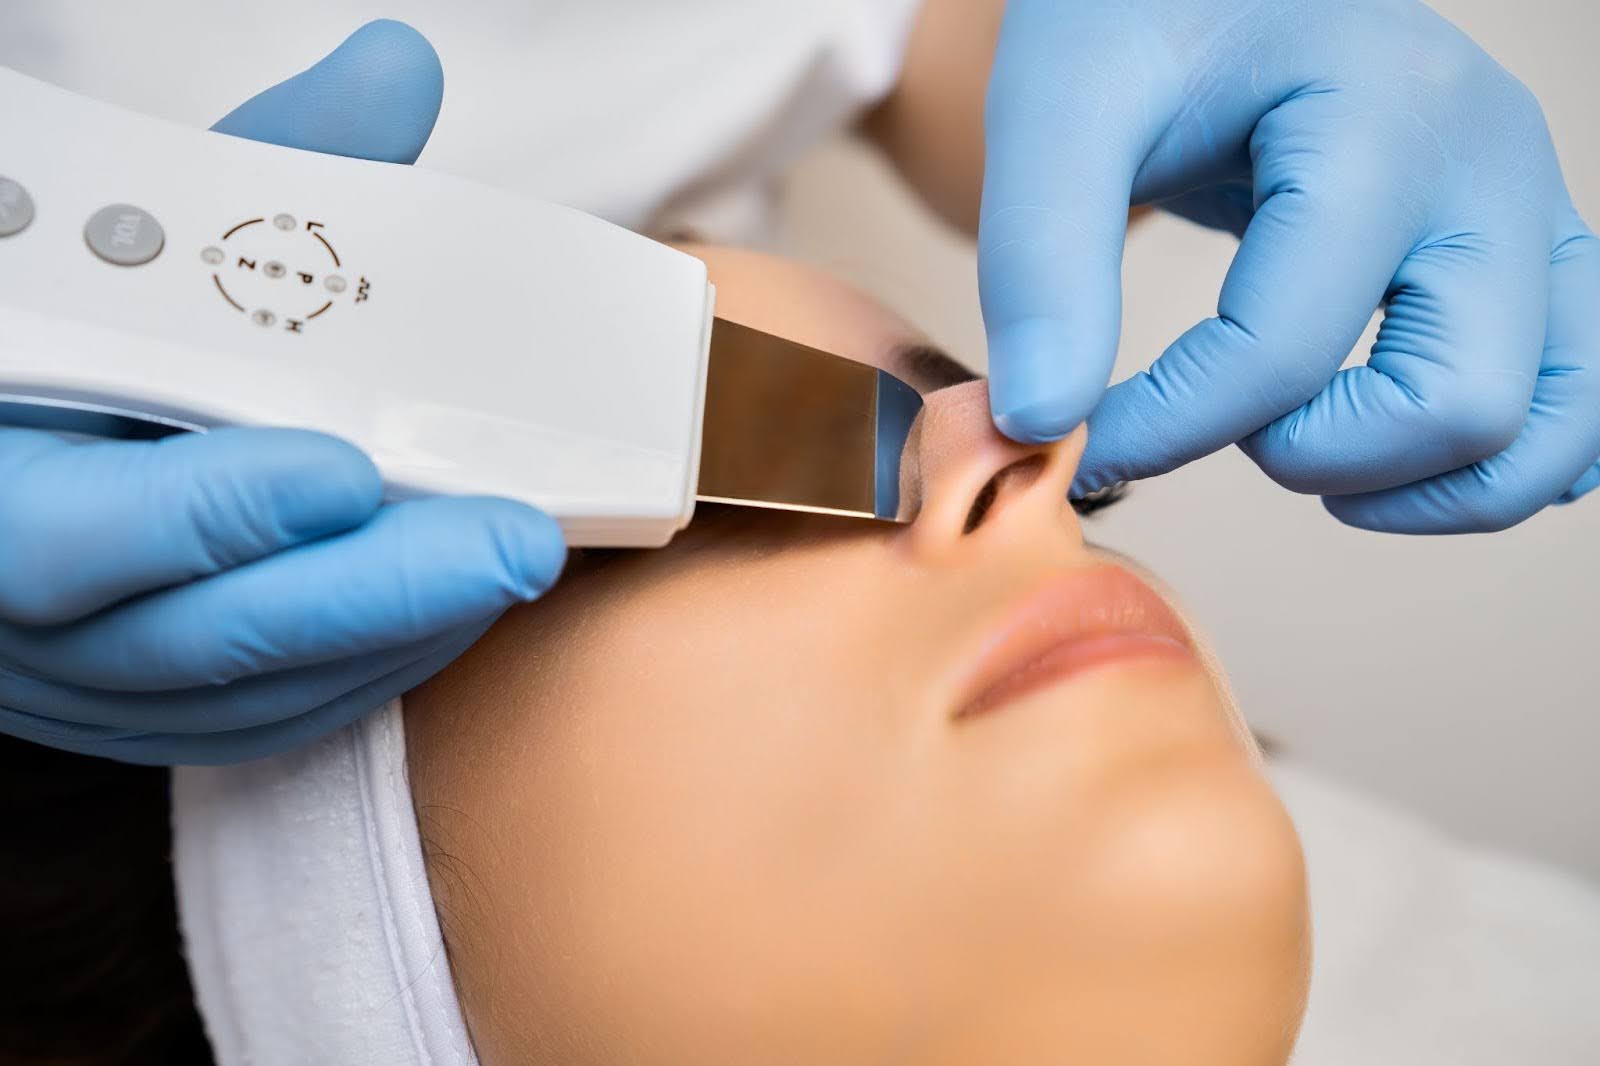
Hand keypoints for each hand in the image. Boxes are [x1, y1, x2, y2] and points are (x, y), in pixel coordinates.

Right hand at [0, 21, 565, 764]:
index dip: (205, 512)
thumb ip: (267, 175)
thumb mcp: (143, 242)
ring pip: (236, 695)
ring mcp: (76, 668)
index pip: (64, 527)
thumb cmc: (72, 327)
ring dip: (389, 635)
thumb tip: (392, 74)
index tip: (344, 470)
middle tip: (516, 541)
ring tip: (508, 563)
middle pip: (186, 636)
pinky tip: (450, 610)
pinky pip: (257, 721)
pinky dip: (364, 670)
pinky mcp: (138, 702)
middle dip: (367, 590)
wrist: (19, 429)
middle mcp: (19, 597)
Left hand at [979, 0, 1599, 532]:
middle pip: (1460, 404)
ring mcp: (1534, 212)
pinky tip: (1379, 459)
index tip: (1076, 438)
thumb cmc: (1141, 22)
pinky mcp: (1537, 254)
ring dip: (1418, 486)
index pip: (1283, 350)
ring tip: (1295, 446)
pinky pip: (1579, 405)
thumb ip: (1042, 262)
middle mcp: (1489, 166)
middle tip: (1217, 416)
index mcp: (1378, 115)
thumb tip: (1039, 424)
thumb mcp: (1061, 108)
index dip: (1164, 428)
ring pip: (1552, 426)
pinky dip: (1490, 466)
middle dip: (1311, 456)